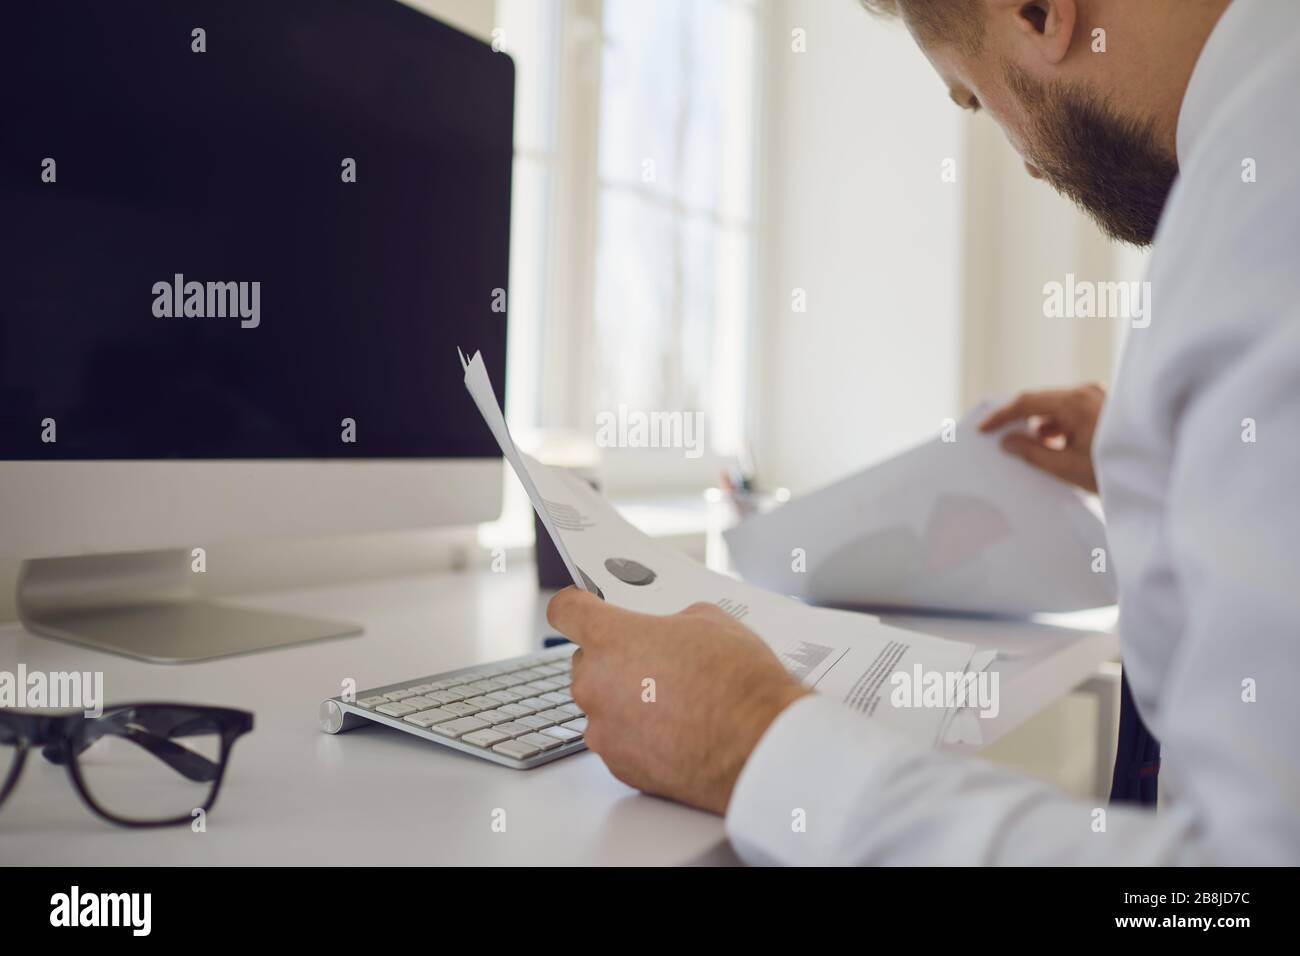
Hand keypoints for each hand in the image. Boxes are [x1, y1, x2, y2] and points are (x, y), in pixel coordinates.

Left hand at [547, 588, 808, 814]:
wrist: (760, 745)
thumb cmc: (738, 682)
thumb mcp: (709, 620)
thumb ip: (668, 620)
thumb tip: (663, 632)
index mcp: (611, 638)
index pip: (565, 610)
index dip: (576, 605)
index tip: (584, 606)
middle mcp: (595, 684)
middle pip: (586, 661)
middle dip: (615, 658)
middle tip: (656, 662)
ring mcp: (604, 730)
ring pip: (602, 704)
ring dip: (626, 699)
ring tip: (674, 700)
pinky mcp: (619, 765)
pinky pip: (619, 739)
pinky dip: (639, 733)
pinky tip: (676, 729)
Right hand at [979, 384, 1105, 492]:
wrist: (1158, 473)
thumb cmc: (1114, 471)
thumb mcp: (1066, 468)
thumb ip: (1031, 453)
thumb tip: (1007, 442)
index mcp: (1075, 402)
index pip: (1026, 402)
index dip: (1001, 416)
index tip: (982, 429)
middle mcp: (1086, 391)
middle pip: (1040, 400)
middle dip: (1018, 419)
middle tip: (997, 436)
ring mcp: (1097, 396)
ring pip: (1054, 406)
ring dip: (1038, 424)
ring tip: (1027, 448)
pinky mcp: (1104, 405)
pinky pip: (1070, 410)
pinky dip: (1056, 425)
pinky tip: (1050, 444)